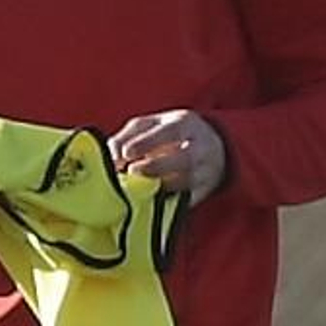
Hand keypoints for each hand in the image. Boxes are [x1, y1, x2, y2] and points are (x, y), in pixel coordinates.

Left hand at [108, 110, 226, 206]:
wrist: (212, 148)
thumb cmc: (170, 134)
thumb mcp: (150, 125)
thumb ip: (128, 136)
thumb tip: (112, 156)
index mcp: (186, 124)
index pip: (170, 131)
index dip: (147, 142)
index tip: (126, 153)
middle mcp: (201, 147)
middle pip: (184, 159)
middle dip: (156, 167)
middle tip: (132, 171)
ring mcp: (206, 172)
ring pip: (187, 182)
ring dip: (161, 187)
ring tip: (137, 189)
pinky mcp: (204, 192)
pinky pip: (187, 199)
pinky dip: (168, 201)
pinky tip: (150, 201)